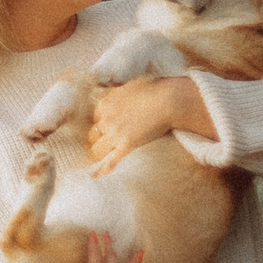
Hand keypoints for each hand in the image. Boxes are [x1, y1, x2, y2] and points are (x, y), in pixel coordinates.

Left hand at [86, 76, 214, 174]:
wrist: (168, 100)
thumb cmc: (154, 90)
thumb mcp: (130, 86)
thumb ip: (119, 92)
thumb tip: (115, 94)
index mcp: (106, 103)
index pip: (96, 118)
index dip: (103, 123)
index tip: (110, 127)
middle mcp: (106, 119)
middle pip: (94, 134)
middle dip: (101, 138)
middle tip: (109, 142)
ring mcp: (115, 133)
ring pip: (98, 148)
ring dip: (102, 152)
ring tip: (108, 157)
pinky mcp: (126, 145)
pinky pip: (111, 161)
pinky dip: (104, 169)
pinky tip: (98, 176)